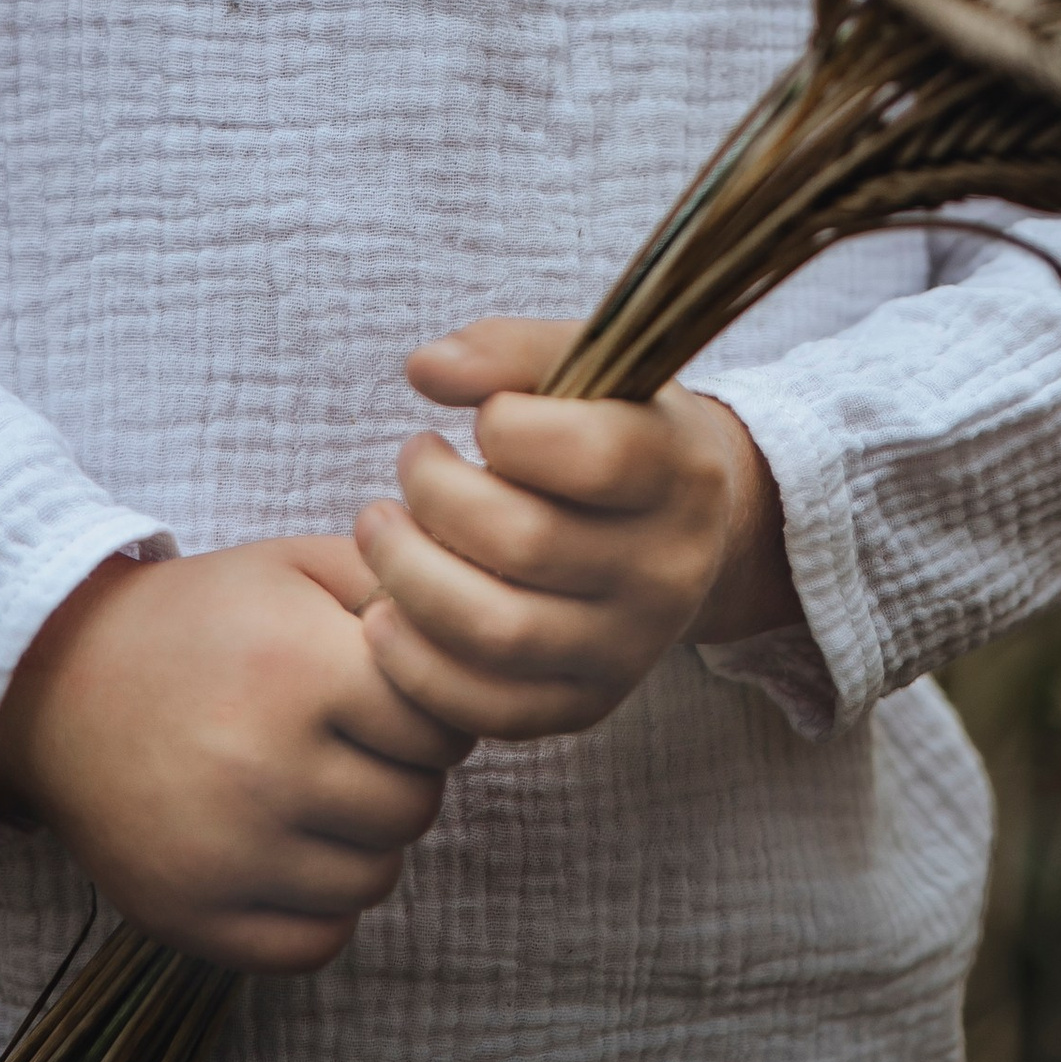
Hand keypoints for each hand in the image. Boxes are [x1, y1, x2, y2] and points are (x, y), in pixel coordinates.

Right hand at [0, 536, 470, 971]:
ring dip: (362, 837)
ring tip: (312, 787)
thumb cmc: (200, 620)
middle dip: (397, 770)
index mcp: (299, 673)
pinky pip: (318, 942)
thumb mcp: (295, 566)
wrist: (57, 684)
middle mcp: (265, 771)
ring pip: (374, 878)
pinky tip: (288, 847)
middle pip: (414, 806)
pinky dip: (320, 905)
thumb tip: (478, 636)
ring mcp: (227, 856)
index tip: (384, 692)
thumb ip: (396, 586)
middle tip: (346, 740)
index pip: (442, 727)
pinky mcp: (193, 919)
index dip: (427, 707)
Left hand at [352, 316, 798, 742]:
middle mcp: (666, 571)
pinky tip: (385, 611)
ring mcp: (629, 650)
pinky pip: (488, 710)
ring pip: (498, 633)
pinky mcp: (585, 705)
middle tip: (410, 462)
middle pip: (527, 544)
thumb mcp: (587, 368)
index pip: (593, 456)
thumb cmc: (612, 429)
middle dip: (434, 494)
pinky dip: (415, 664)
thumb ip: (508, 350)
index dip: (509, 426)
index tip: (482, 418)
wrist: (679, 528)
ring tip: (381, 529)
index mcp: (679, 473)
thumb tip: (427, 370)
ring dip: (407, 576)